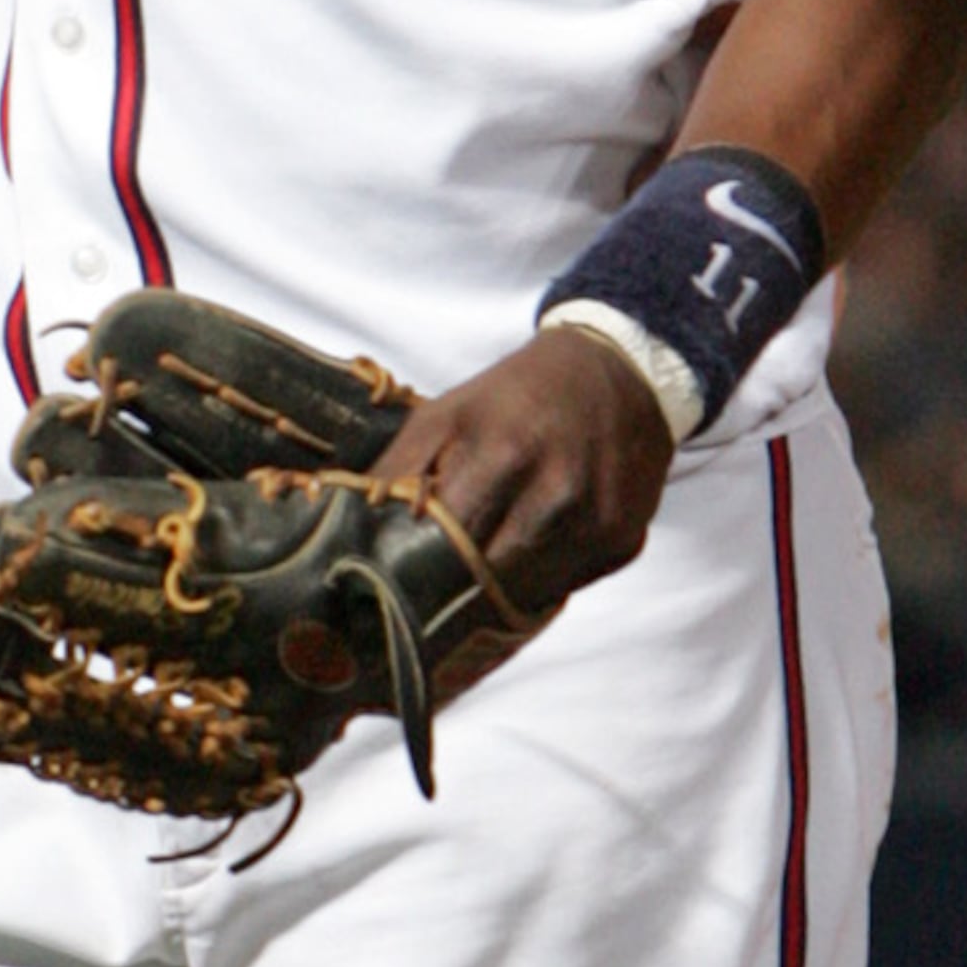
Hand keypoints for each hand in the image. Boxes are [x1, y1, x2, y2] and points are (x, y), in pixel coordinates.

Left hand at [373, 323, 677, 653]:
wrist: (619, 370)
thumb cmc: (517, 395)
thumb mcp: (445, 414)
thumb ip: (396, 471)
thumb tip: (343, 524)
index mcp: (504, 455)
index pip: (445, 548)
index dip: (413, 572)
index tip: (386, 589)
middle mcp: (557, 496)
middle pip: (486, 584)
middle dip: (450, 592)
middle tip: (421, 594)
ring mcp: (597, 525)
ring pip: (525, 597)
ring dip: (494, 593)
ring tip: (471, 577)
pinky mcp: (623, 543)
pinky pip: (563, 587)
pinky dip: (536, 580)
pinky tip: (525, 551)